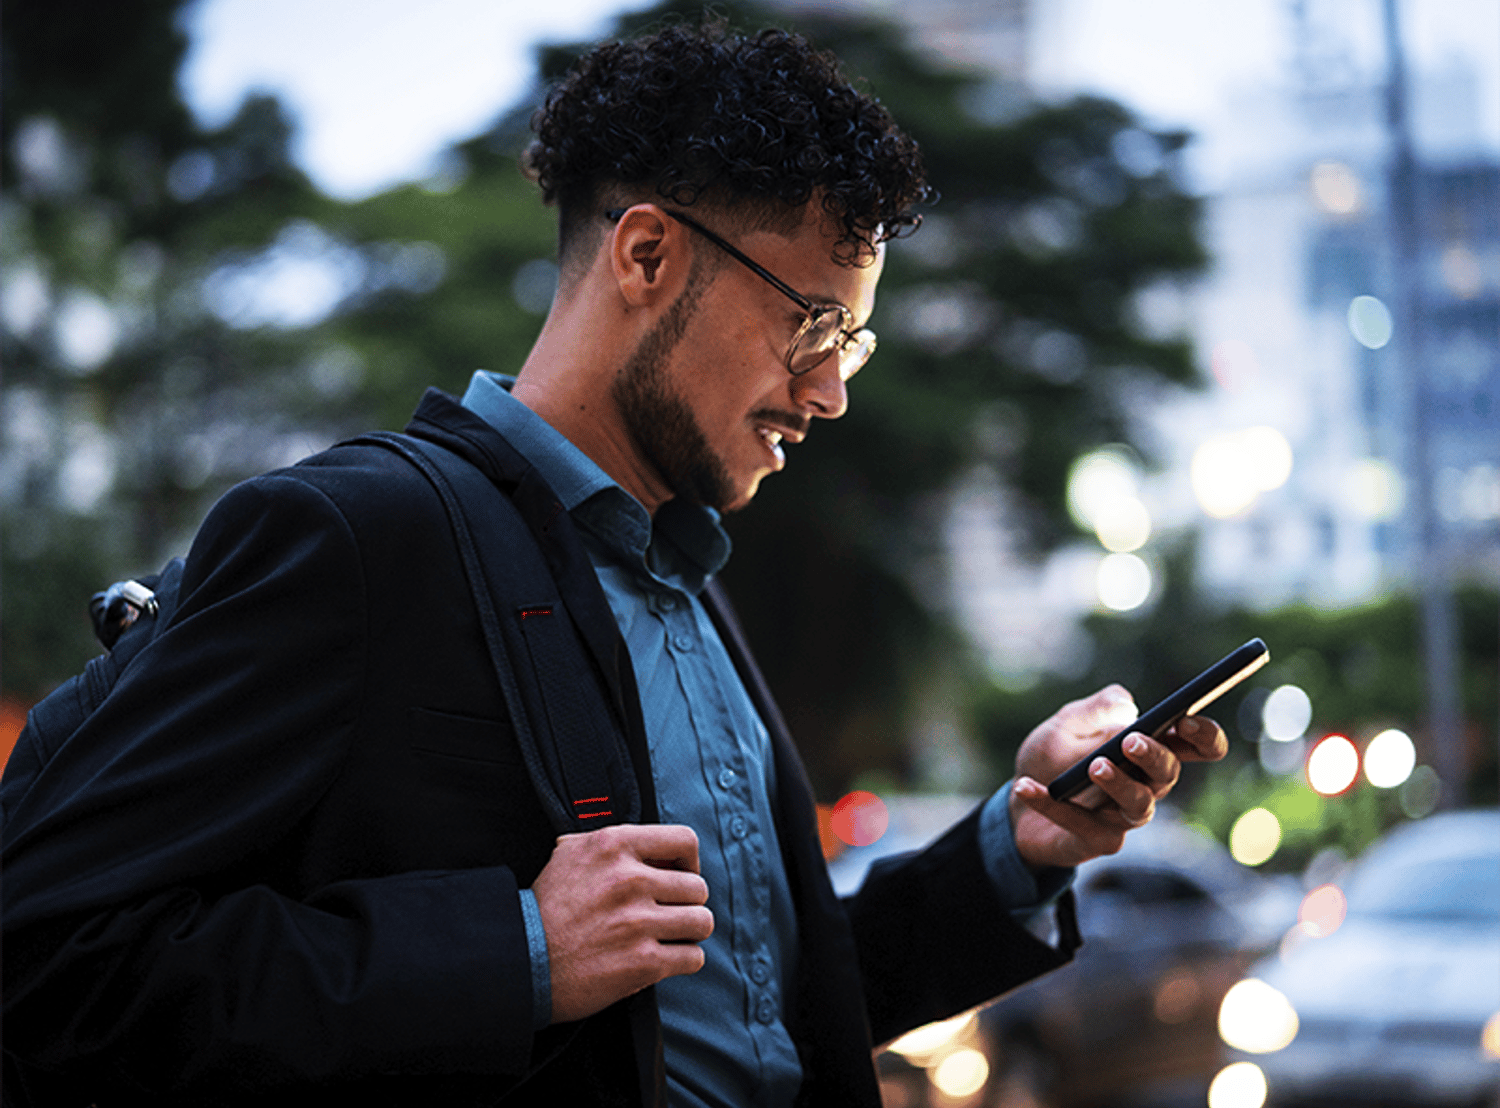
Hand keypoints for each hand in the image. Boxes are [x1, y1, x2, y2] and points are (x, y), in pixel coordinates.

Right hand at [531, 823, 713, 1023]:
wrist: (521, 960)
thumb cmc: (544, 909)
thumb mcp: (569, 853)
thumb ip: (610, 844)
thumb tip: (649, 846)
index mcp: (613, 845)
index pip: (684, 841)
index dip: (689, 860)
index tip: (681, 874)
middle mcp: (628, 880)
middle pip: (697, 887)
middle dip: (686, 903)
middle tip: (669, 913)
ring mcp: (637, 922)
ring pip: (701, 921)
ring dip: (689, 932)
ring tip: (671, 936)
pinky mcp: (642, 963)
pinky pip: (692, 957)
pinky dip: (684, 960)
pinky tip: (665, 959)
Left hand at [1007, 685, 1227, 869]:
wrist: (1016, 799)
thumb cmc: (1053, 757)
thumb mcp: (1067, 722)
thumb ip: (1096, 709)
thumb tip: (1126, 705)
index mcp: (1149, 750)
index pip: (1199, 746)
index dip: (1203, 736)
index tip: (1185, 721)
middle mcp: (1147, 785)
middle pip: (1169, 773)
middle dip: (1155, 756)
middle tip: (1131, 741)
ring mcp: (1125, 816)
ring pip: (1139, 805)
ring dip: (1120, 784)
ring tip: (1095, 766)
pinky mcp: (1099, 841)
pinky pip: (1082, 825)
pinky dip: (1053, 805)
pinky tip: (1026, 787)